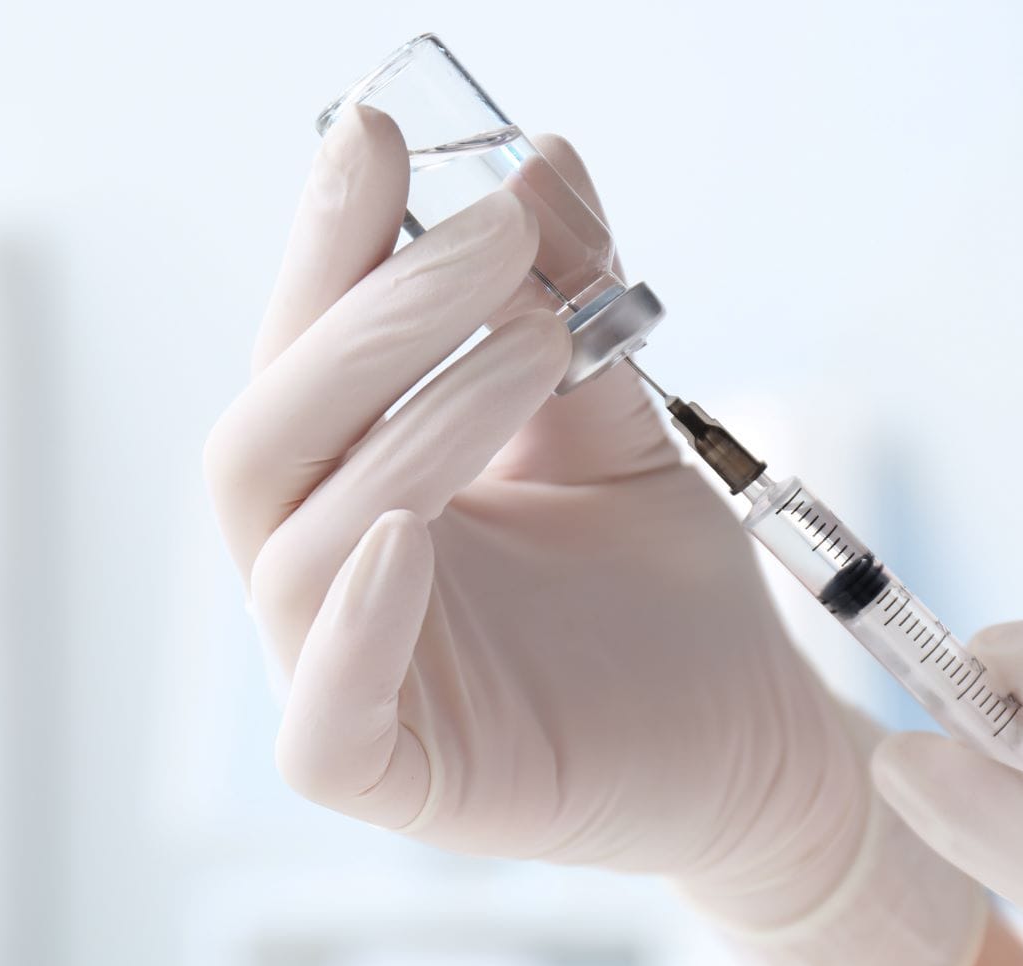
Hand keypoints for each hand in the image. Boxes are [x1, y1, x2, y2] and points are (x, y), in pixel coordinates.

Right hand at [203, 108, 982, 965]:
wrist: (749, 740)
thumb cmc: (664, 591)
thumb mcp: (620, 423)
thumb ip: (575, 303)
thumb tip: (535, 157)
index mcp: (360, 481)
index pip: (309, 352)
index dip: (330, 244)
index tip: (380, 133)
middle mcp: (331, 569)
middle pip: (273, 433)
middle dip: (372, 318)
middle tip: (488, 232)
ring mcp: (349, 676)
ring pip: (303, 543)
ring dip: (410, 424)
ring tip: (537, 341)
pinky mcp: (392, 777)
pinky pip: (322, 715)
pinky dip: (353, 625)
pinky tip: (417, 531)